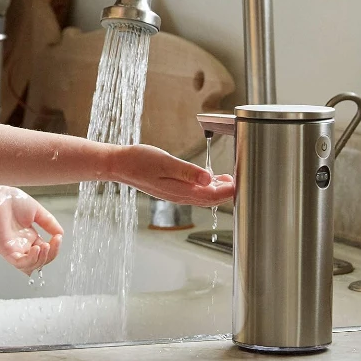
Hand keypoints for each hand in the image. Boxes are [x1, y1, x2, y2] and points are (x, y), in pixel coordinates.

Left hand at [0, 186, 62, 274]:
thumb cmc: (10, 200)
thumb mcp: (37, 211)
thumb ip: (49, 223)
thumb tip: (60, 233)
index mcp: (29, 237)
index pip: (45, 251)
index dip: (54, 247)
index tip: (58, 236)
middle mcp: (22, 245)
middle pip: (40, 261)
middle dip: (51, 254)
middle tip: (55, 241)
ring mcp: (14, 249)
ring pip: (30, 266)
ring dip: (42, 259)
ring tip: (46, 246)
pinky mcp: (6, 250)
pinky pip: (19, 263)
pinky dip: (31, 259)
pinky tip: (37, 248)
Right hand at [110, 144, 234, 205]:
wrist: (119, 165)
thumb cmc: (140, 161)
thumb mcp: (166, 162)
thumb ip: (188, 171)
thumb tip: (209, 178)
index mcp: (181, 191)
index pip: (212, 196)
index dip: (228, 191)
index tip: (241, 182)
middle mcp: (180, 196)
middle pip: (210, 199)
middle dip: (226, 192)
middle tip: (240, 179)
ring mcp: (175, 194)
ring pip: (202, 196)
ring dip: (217, 190)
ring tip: (229, 179)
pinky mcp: (171, 189)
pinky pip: (194, 192)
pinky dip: (205, 187)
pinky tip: (208, 178)